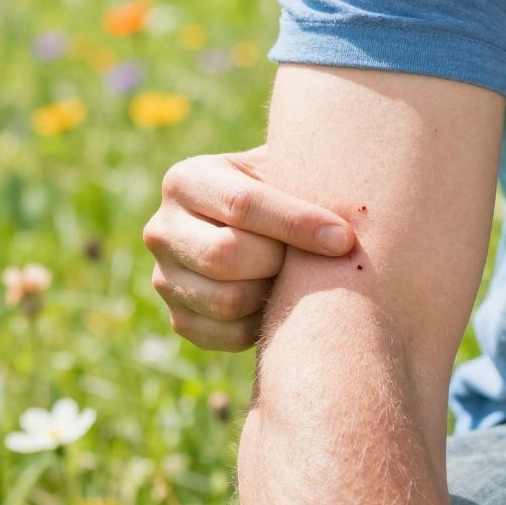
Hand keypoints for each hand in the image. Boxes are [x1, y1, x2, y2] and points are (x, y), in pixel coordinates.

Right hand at [144, 146, 354, 349]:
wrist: (261, 228)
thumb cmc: (286, 191)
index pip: (242, 204)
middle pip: (225, 256)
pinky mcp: (179, 318)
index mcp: (186, 180)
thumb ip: (306, 181)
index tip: (344, 238)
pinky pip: (226, 334)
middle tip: (314, 258)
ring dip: (273, 293)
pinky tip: (278, 298)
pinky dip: (262, 323)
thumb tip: (341, 229)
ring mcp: (164, 278)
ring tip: (294, 275)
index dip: (297, 223)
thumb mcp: (288, 170)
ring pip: (226, 301)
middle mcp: (162, 229)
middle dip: (279, 261)